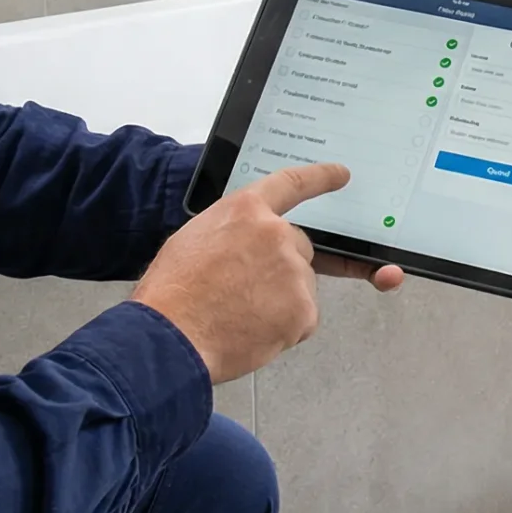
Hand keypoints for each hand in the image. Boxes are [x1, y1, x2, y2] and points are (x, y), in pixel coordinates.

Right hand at [133, 164, 397, 384]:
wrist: (171, 338)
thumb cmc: (172, 293)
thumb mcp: (194, 239)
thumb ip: (232, 232)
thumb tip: (246, 243)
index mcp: (245, 210)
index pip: (291, 183)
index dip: (319, 177)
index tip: (340, 174)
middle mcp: (276, 233)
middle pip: (298, 246)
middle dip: (280, 267)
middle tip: (245, 291)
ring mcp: (293, 271)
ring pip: (300, 283)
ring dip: (282, 299)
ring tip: (241, 315)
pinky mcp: (303, 309)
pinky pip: (303, 317)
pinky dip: (285, 327)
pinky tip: (253, 331)